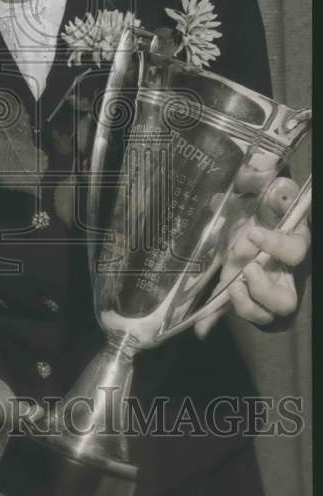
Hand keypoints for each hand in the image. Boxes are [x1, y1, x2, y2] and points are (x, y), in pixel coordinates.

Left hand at [195, 175, 309, 337]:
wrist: (244, 212)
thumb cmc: (256, 200)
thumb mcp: (255, 185)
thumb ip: (257, 176)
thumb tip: (255, 167)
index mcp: (290, 242)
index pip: (296, 251)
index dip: (277, 246)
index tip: (252, 234)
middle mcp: (281, 271)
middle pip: (287, 300)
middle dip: (264, 290)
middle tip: (246, 270)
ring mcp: (260, 286)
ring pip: (266, 314)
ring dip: (245, 306)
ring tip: (231, 286)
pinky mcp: (238, 290)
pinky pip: (228, 310)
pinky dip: (214, 320)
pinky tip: (200, 328)